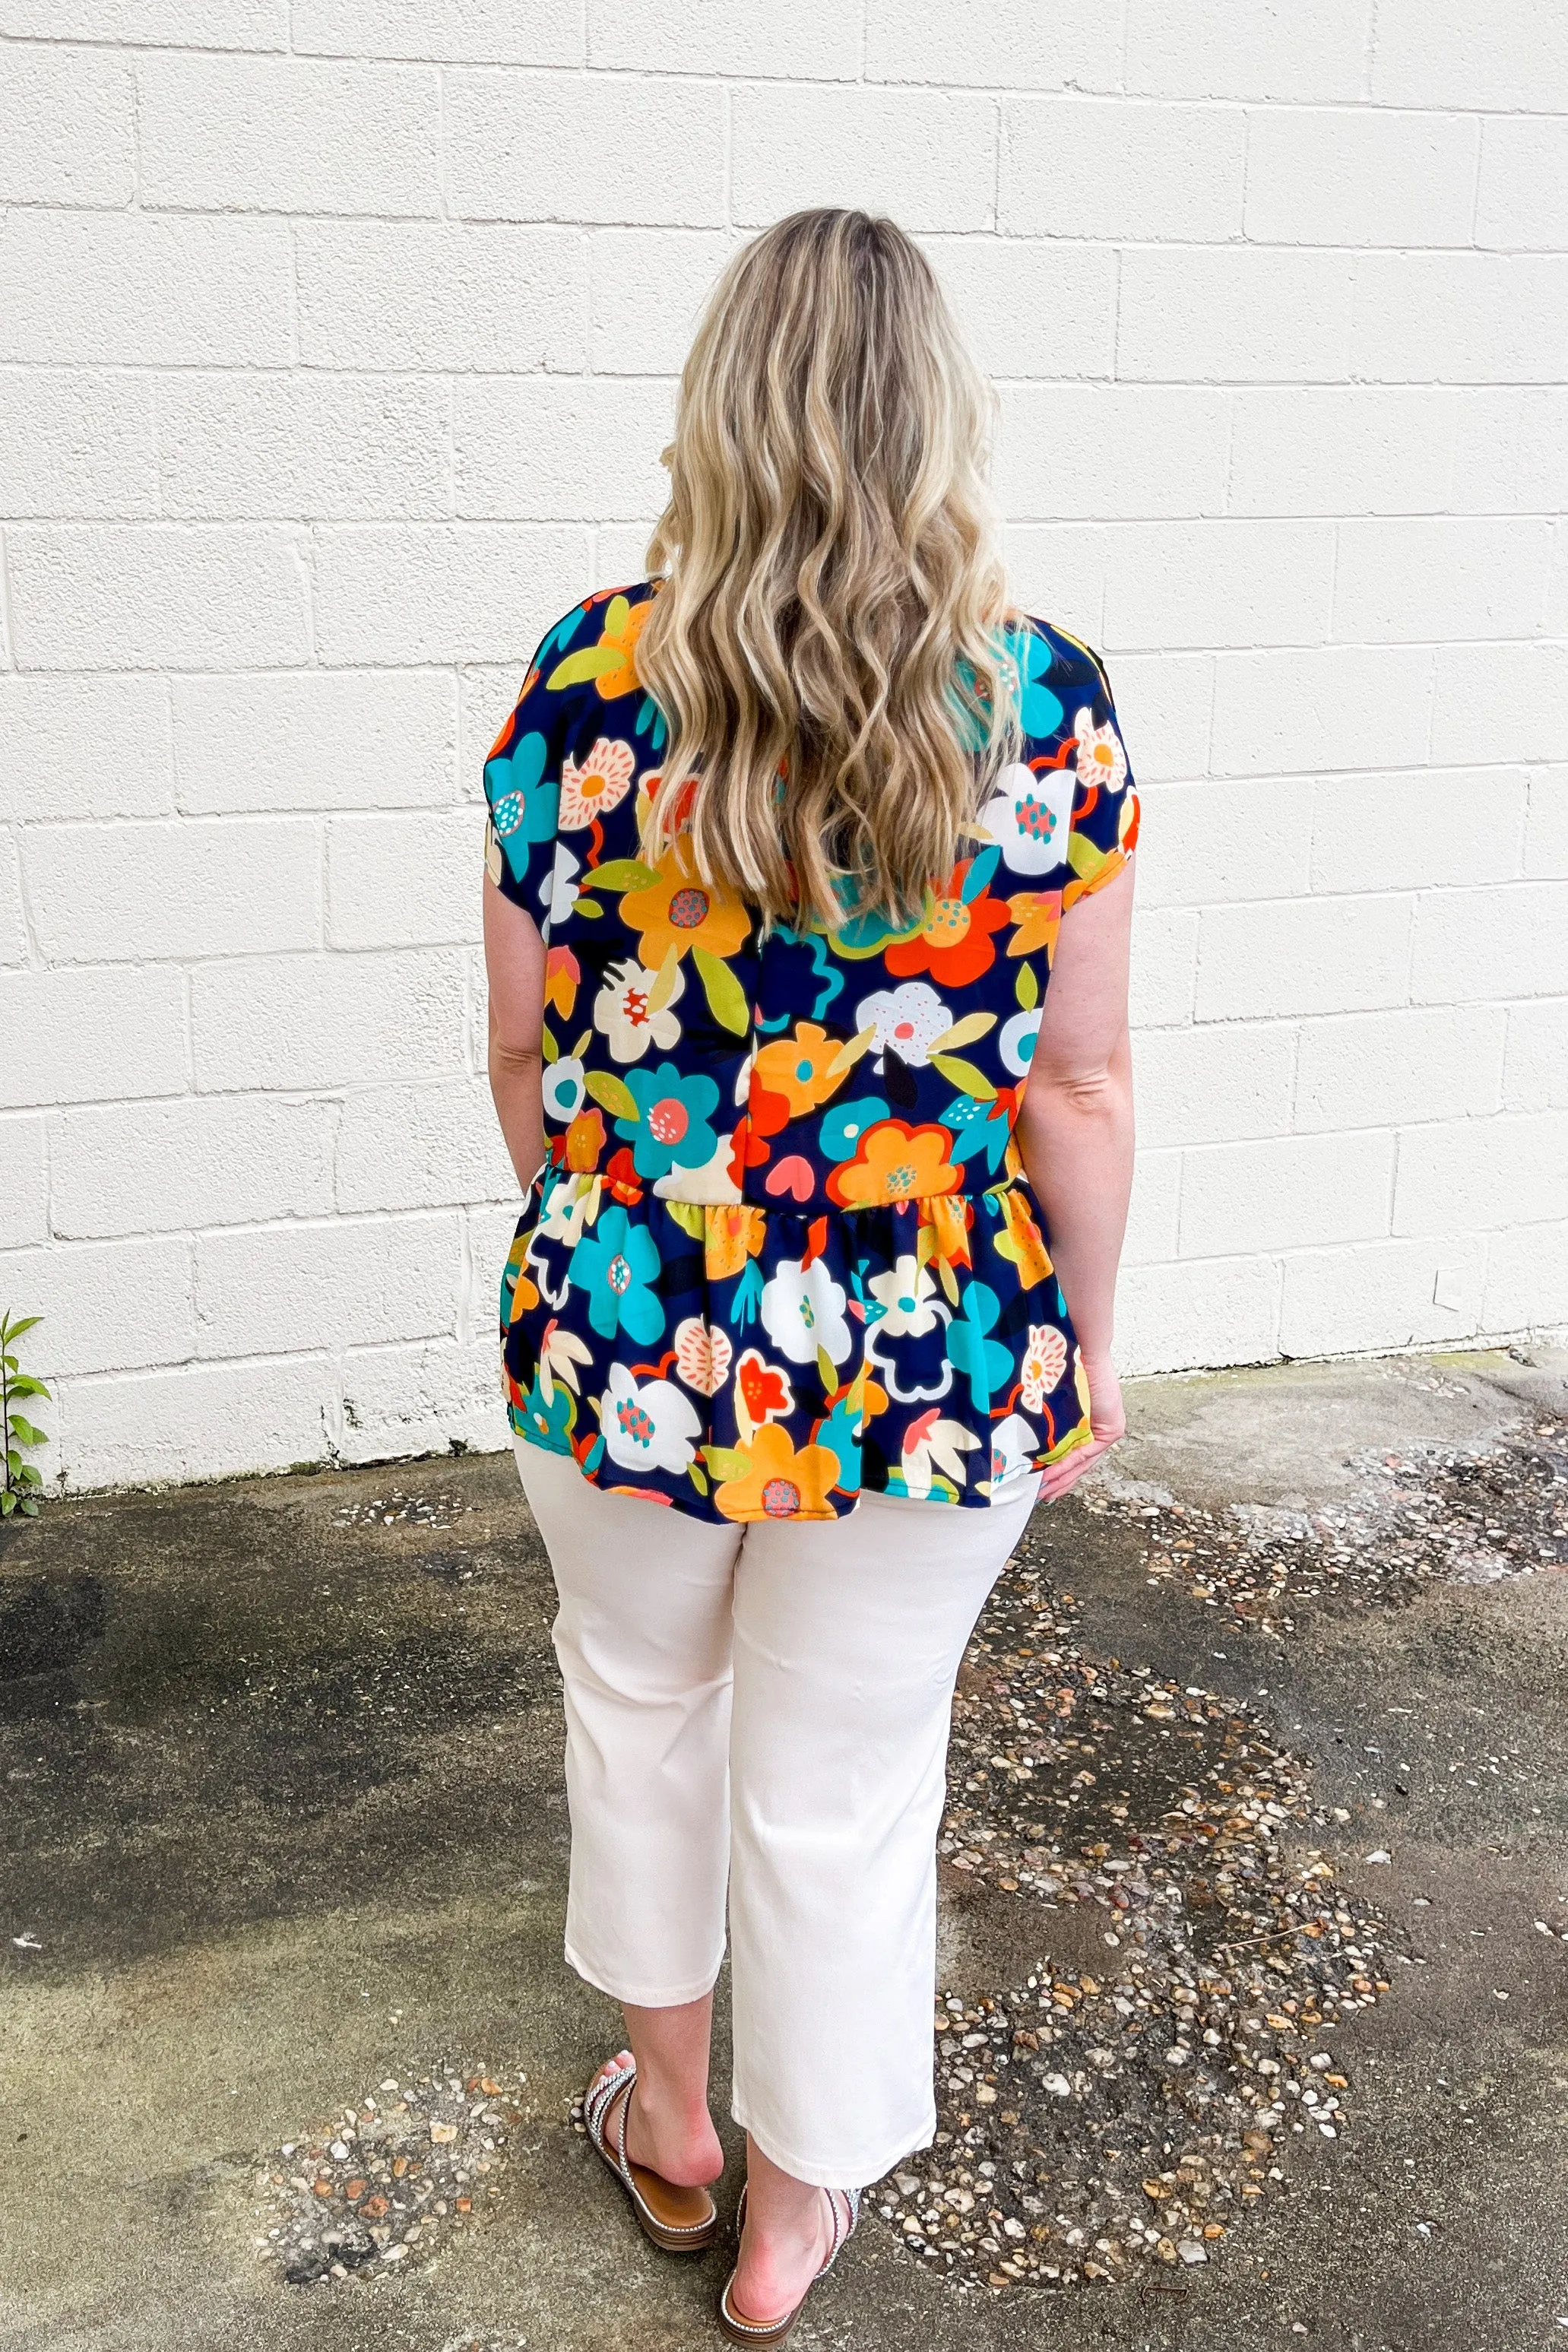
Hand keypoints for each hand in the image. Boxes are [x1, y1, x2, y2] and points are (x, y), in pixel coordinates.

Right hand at [1037, 1351, 1124, 1504]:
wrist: (1078, 1348)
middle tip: (1042, 1498)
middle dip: (1059, 1483)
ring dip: (1062, 1478)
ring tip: (1043, 1492)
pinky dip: (1067, 1464)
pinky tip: (1051, 1475)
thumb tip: (1024, 1442)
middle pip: (1079, 1464)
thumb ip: (1047, 1423)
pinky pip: (1087, 1453)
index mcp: (1085, 1422)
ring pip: (1084, 1463)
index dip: (1057, 1472)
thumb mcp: (1051, 1403)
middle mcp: (1098, 1427)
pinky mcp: (1112, 1429)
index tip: (1040, 1486)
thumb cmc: (1061, 1368)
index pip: (1072, 1454)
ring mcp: (1108, 1429)